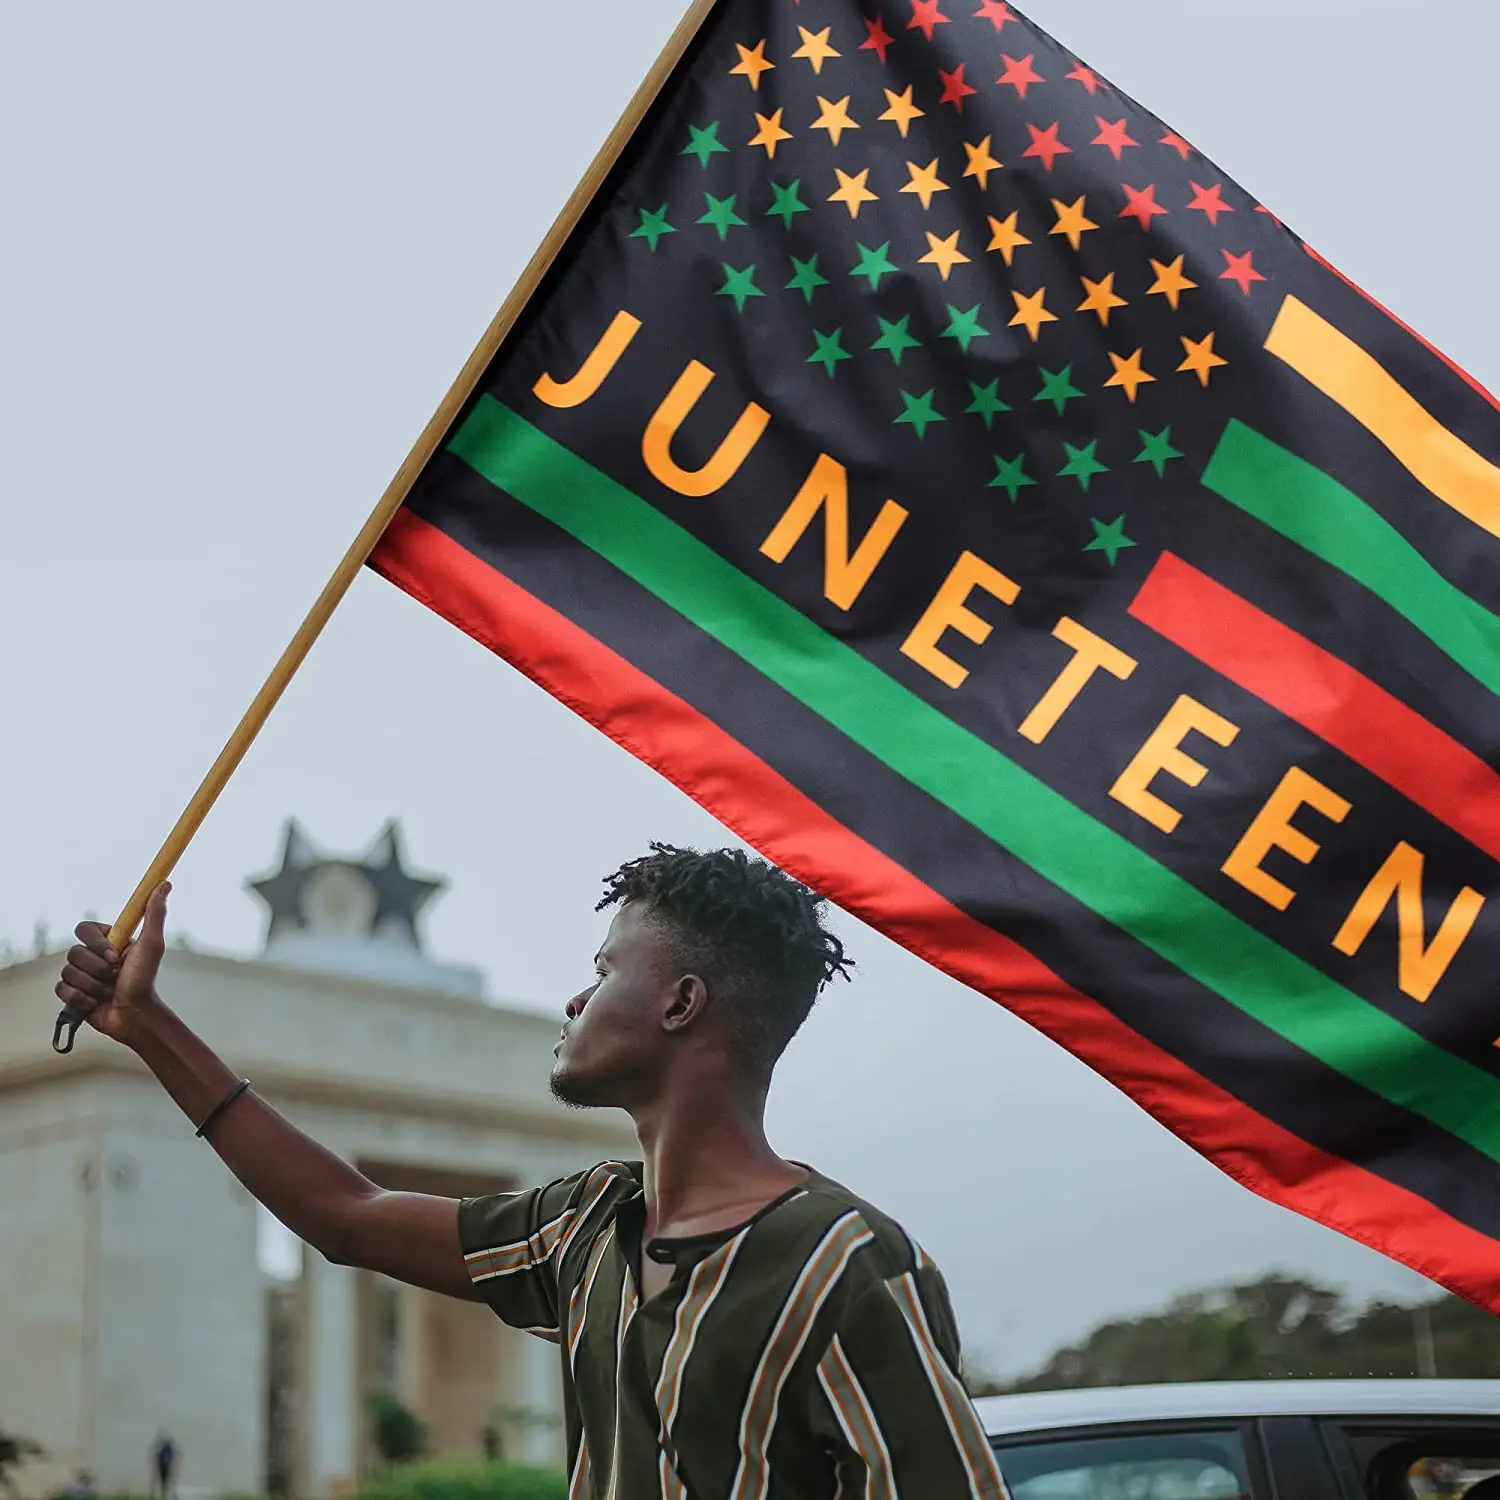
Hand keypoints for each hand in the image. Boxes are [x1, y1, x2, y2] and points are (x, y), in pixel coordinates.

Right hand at [55, 882, 170, 1046]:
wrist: (134, 1015)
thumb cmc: (144, 979)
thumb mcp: (152, 945)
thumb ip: (155, 914)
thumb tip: (165, 884)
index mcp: (107, 941)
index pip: (83, 928)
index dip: (96, 944)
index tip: (116, 956)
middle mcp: (92, 955)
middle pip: (73, 952)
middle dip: (97, 969)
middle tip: (115, 976)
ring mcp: (80, 974)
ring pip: (68, 972)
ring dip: (93, 985)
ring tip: (109, 991)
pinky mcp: (72, 993)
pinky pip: (61, 990)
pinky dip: (80, 998)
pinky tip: (95, 1003)